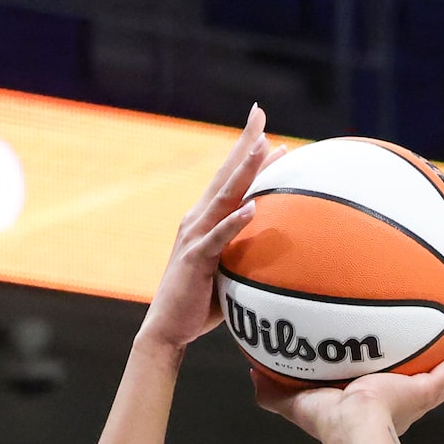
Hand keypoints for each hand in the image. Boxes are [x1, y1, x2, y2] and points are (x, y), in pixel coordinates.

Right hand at [140, 105, 284, 352]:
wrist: (167, 329)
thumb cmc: (199, 304)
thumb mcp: (228, 272)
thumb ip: (245, 254)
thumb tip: (277, 253)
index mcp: (205, 220)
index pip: (228, 179)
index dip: (244, 151)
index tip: (263, 126)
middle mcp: (197, 219)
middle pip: (225, 175)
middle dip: (244, 143)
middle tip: (260, 114)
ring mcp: (195, 237)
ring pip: (224, 197)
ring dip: (244, 171)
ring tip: (265, 146)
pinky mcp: (196, 259)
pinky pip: (218, 237)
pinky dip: (235, 222)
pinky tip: (252, 207)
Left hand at [249, 327, 443, 443]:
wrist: (357, 429)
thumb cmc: (328, 422)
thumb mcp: (295, 402)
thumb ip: (272, 390)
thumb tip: (250, 371)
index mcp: (365, 400)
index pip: (370, 377)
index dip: (371, 363)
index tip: (373, 345)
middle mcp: (393, 397)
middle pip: (408, 371)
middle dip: (414, 353)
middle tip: (421, 329)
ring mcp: (413, 395)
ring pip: (436, 369)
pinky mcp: (426, 391)